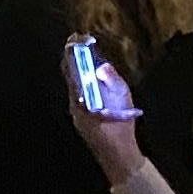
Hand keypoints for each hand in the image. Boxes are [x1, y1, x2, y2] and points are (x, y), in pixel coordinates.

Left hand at [62, 48, 144, 185]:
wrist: (118, 157)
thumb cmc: (121, 127)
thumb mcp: (123, 100)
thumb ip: (112, 80)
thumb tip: (102, 66)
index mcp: (81, 98)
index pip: (72, 69)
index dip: (73, 51)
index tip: (78, 37)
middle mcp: (73, 104)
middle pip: (69, 75)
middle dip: (73, 56)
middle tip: (79, 40)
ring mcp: (75, 111)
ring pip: (73, 84)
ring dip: (77, 68)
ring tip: (84, 52)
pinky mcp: (80, 117)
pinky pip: (78, 92)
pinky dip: (82, 80)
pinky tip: (90, 75)